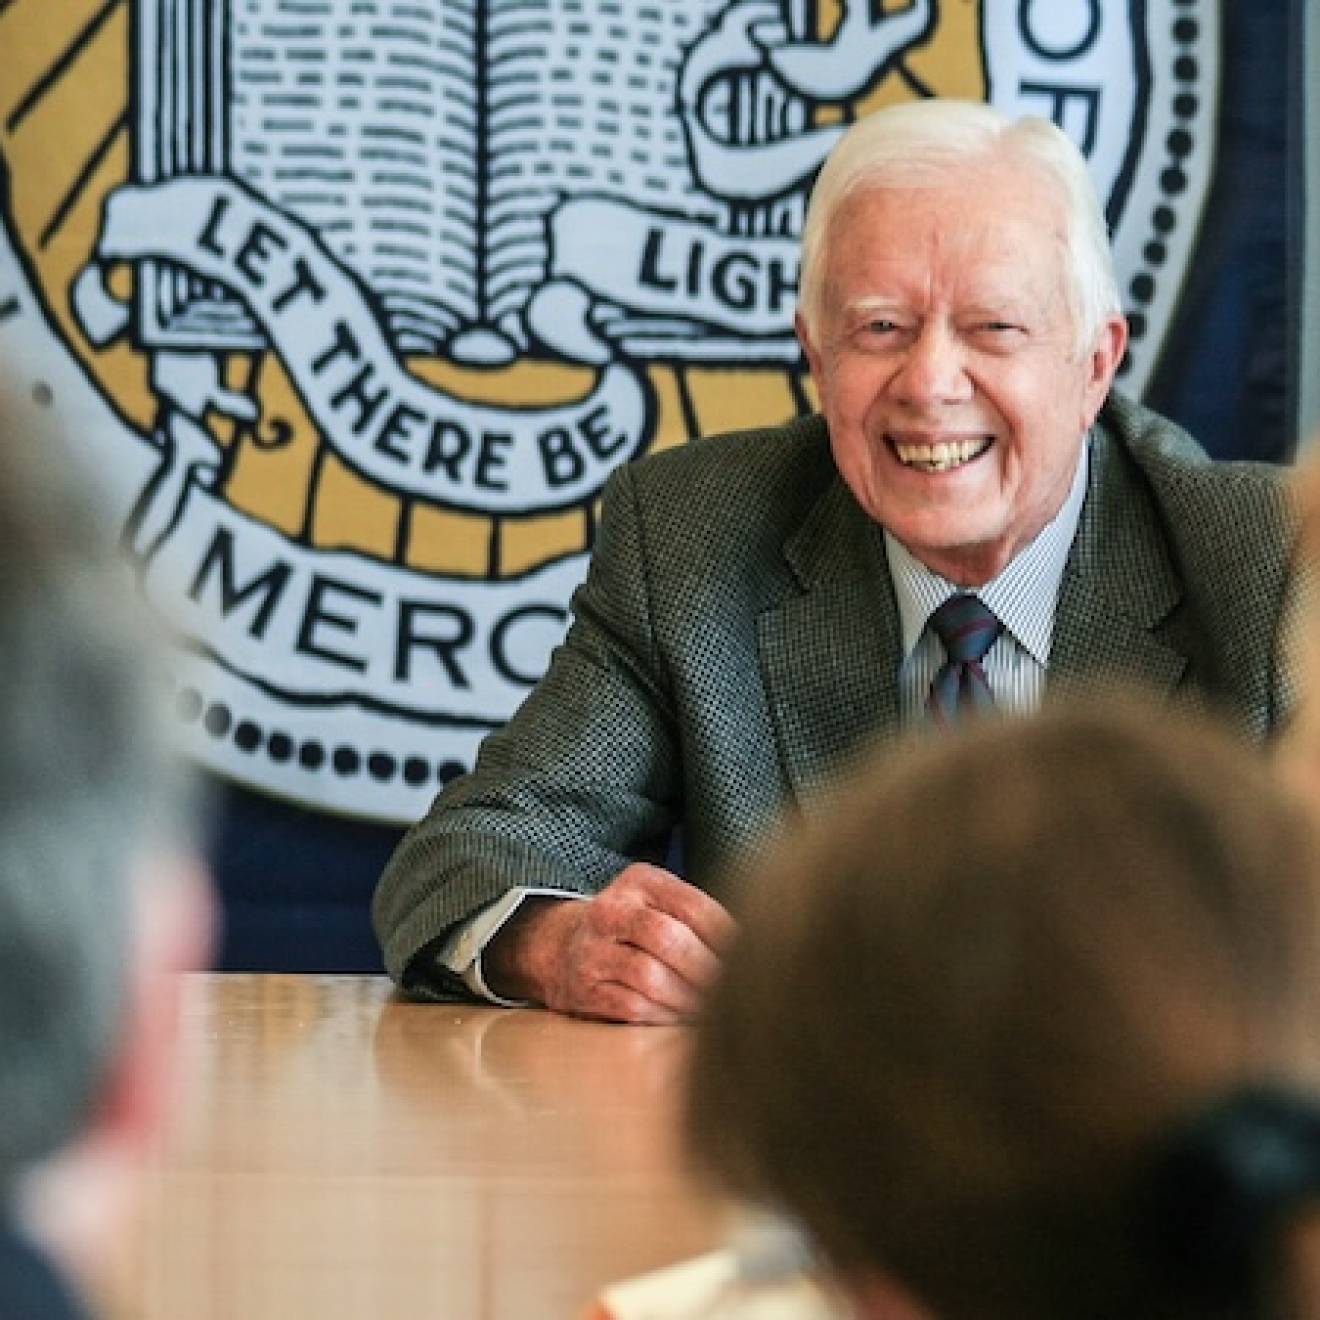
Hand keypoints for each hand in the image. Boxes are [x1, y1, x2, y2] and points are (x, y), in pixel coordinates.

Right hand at [483, 864, 734, 1023]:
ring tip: (711, 1009)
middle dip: (707, 970)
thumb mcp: (659, 902)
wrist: (559, 947)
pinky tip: (680, 1017)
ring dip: (688, 998)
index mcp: (639, 881)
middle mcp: (610, 910)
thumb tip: (757, 945)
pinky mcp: (583, 989)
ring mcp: (591, 950)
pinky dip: (664, 1016)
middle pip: (669, 939)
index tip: (752, 958)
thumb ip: (698, 916)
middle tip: (733, 991)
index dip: (726, 936)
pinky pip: (632, 1006)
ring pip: (650, 977)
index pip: (692, 906)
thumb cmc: (633, 927)